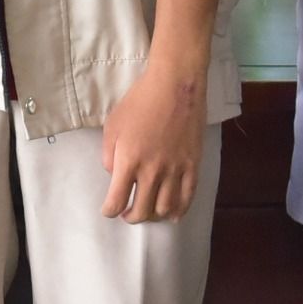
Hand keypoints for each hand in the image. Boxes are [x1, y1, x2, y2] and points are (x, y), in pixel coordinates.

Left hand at [100, 60, 205, 222]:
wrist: (175, 86)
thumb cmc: (139, 101)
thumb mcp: (113, 125)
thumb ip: (109, 154)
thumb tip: (114, 175)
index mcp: (128, 161)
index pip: (116, 200)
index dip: (110, 211)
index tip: (109, 210)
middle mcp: (152, 171)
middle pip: (142, 210)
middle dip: (131, 217)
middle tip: (127, 213)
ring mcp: (175, 170)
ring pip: (165, 209)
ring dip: (154, 216)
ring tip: (148, 211)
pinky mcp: (193, 166)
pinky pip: (187, 198)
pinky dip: (179, 210)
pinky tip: (172, 213)